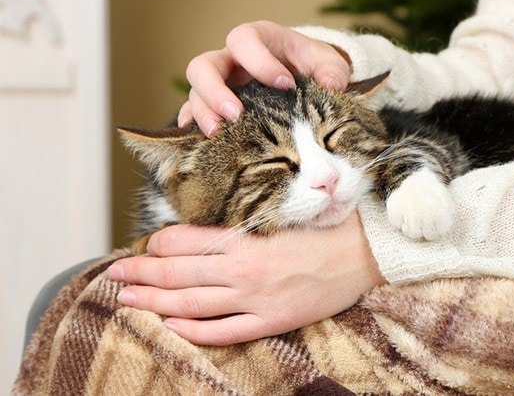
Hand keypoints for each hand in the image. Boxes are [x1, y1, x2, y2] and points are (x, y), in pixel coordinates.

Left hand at [107, 211, 384, 345]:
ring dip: (154, 300)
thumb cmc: (326, 227)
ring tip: (128, 298)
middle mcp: (244, 269)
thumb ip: (244, 221)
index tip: (142, 244)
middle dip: (141, 272)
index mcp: (247, 237)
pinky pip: (223, 332)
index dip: (157, 242)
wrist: (366, 253)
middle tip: (115, 272)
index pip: (184, 239)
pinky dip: (192, 330)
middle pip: (178, 272)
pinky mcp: (272, 320)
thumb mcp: (282, 212)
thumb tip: (210, 224)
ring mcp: (256, 298)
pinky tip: (169, 325)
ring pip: (192, 302)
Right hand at [180, 20, 352, 135]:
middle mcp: (231, 61)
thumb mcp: (327, 63)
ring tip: (219, 134)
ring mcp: (219, 85)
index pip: (244, 39)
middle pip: (204, 65)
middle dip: (216, 90)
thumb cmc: (312, 67)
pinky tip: (199, 142)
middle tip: (237, 114)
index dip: (259, 60)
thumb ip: (333, 70)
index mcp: (257, 40)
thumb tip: (332, 86)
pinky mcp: (216, 108)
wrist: (305, 79)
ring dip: (204, 113)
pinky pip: (192, 114)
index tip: (285, 84)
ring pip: (195, 93)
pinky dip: (193, 128)